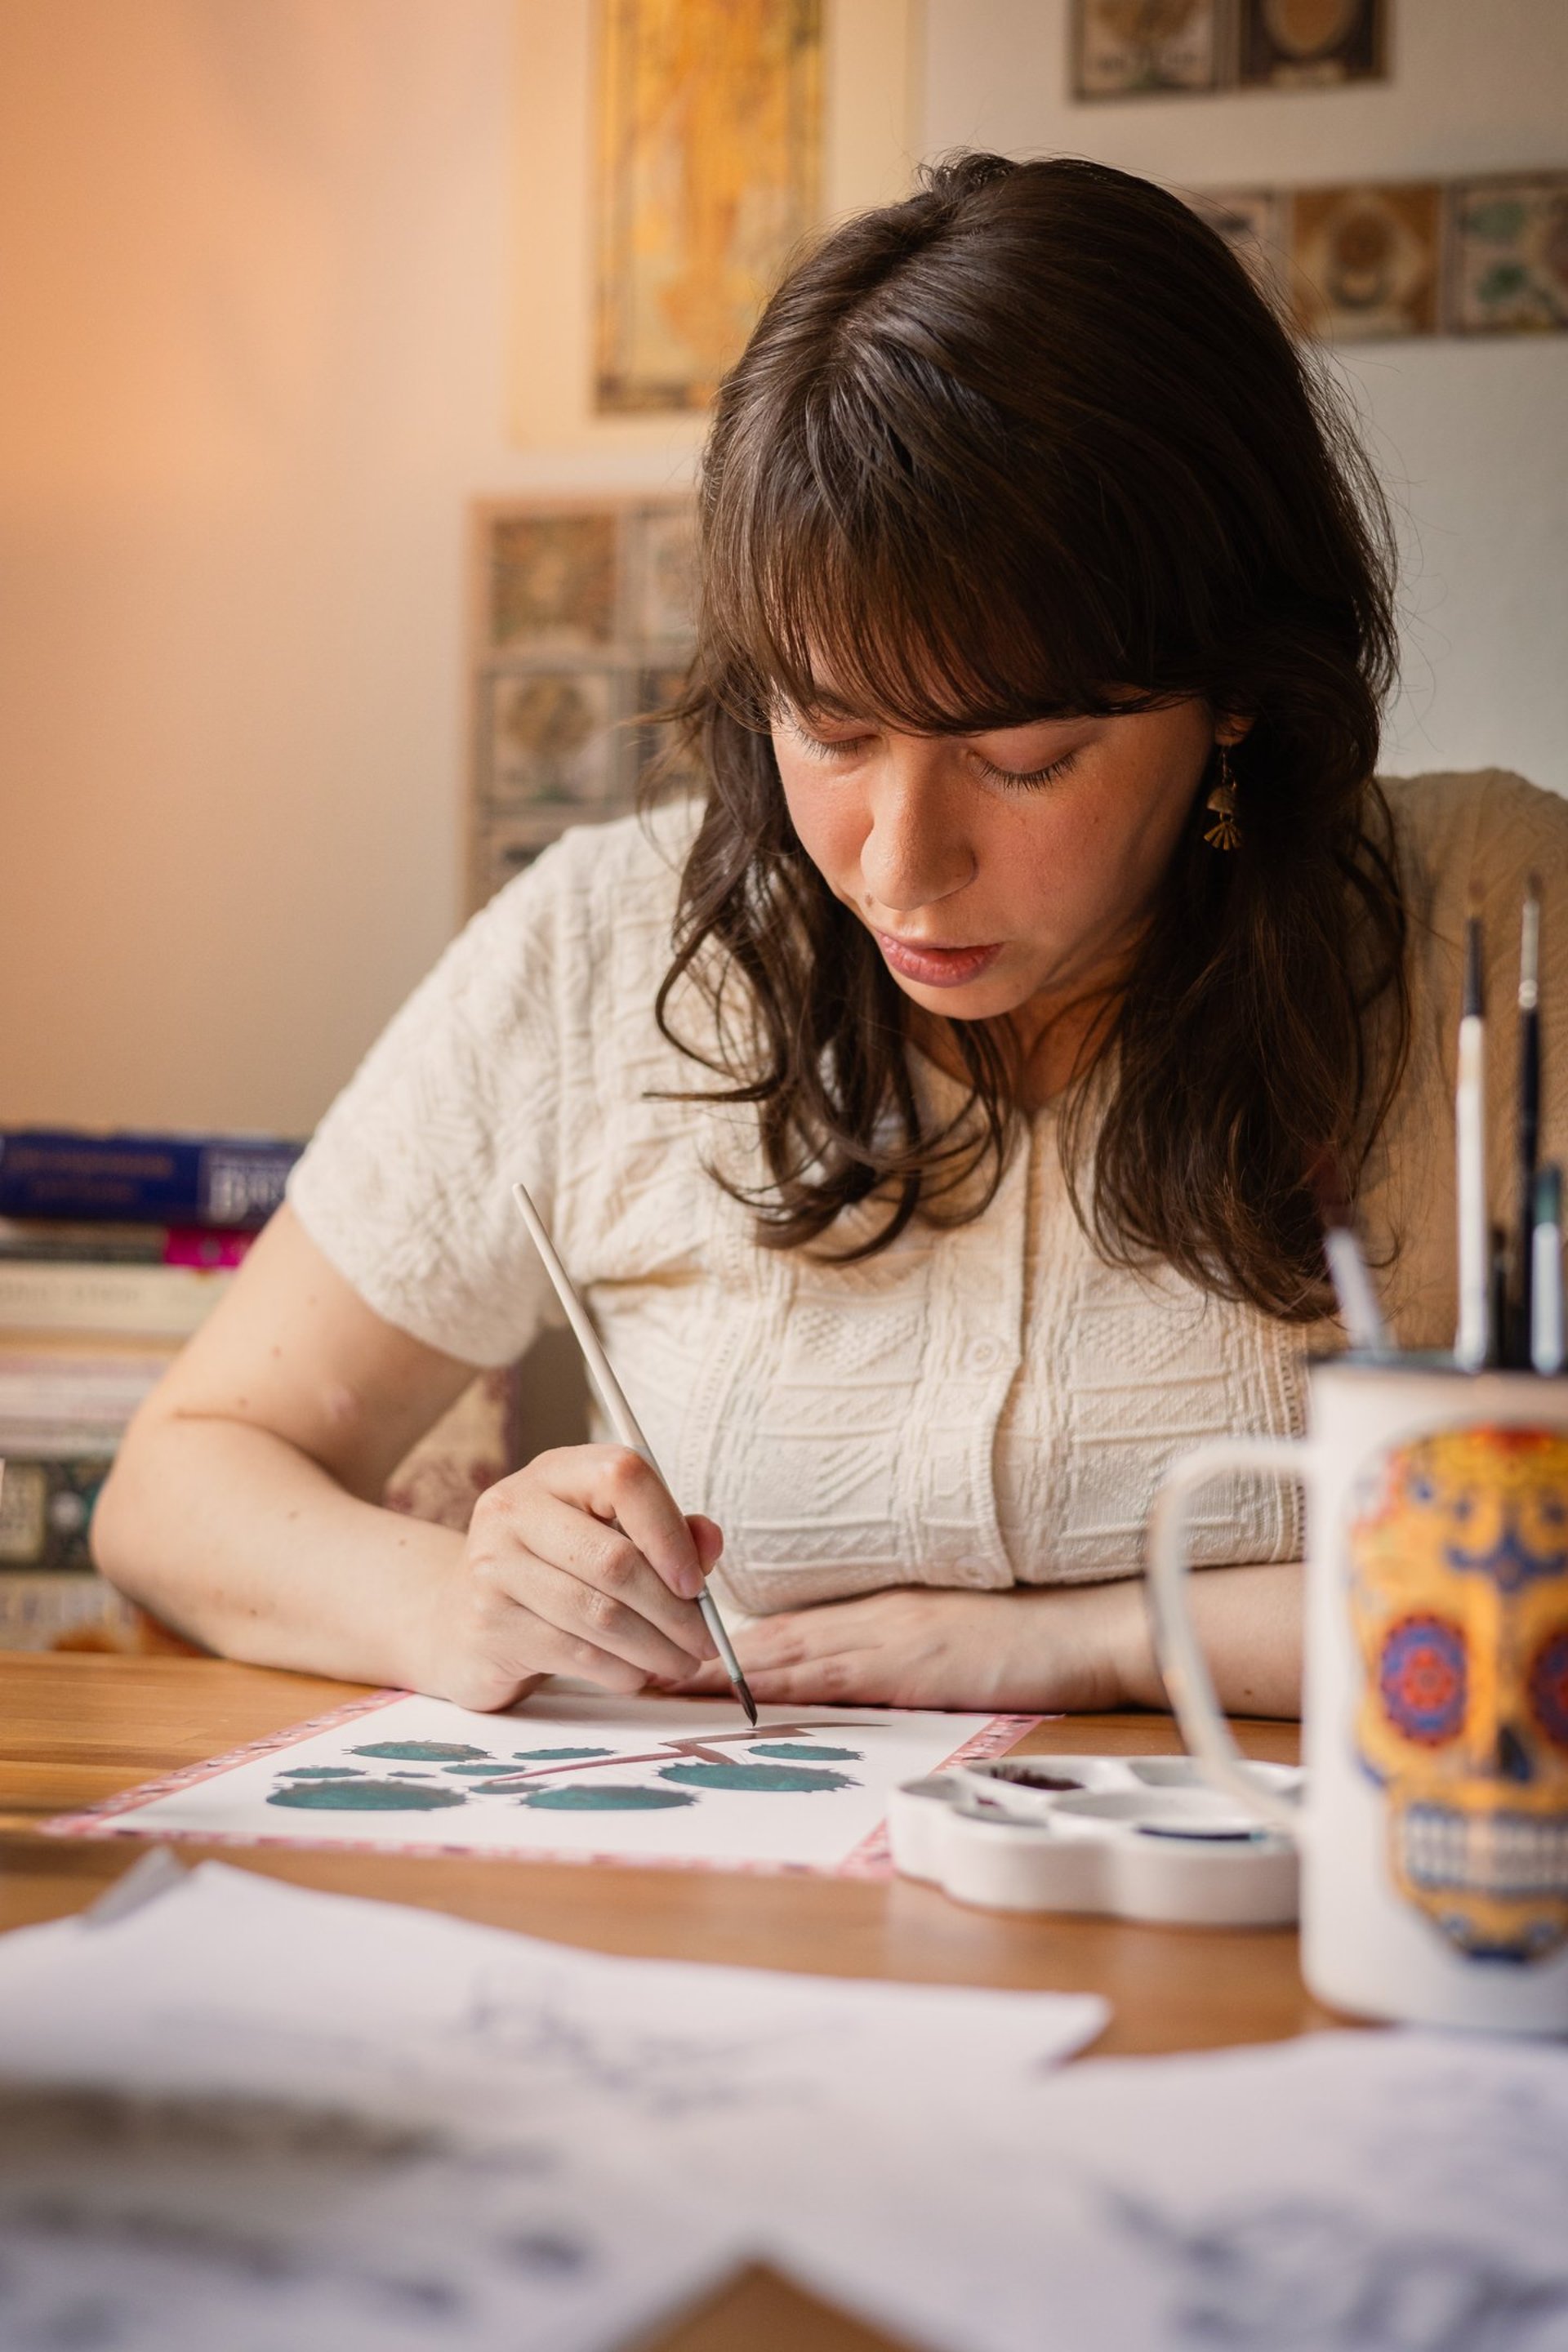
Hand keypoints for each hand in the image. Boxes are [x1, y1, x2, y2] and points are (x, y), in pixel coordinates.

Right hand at [422, 1445, 723, 1711]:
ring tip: (681, 1663)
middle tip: (706, 1641)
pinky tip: (636, 1674)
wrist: (459, 1620)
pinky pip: (576, 1653)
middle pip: (616, 1560)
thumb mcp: (607, 1536)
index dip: (670, 1532)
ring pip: (600, 1615)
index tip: (697, 1582)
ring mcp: (493, 1567)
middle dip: (675, 1611)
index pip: (624, 1477)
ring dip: (656, 1649)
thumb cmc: (553, 1573)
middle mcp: (515, 1510)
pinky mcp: (488, 1625)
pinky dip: (621, 1670)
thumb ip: (667, 1533)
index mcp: (555, 1472)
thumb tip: (710, 1542)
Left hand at [669, 1585, 1124, 1712]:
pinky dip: (776, 1683)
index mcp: (876, 1615)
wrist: (1083, 1629)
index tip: (667, 1658)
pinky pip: (826, 1673)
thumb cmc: (1025, 1642)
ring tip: (659, 1681)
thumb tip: (840, 1681)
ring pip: (783, 1651)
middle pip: (767, 1639)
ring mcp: (884, 1637)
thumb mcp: (943, 1645)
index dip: (721, 1647)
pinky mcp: (905, 1662)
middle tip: (634, 1664)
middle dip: (698, 1656)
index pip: (785, 1633)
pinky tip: (736, 1692)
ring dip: (717, 1669)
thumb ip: (890, 1657)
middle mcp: (868, 1619)